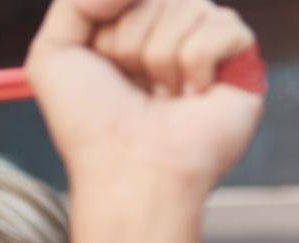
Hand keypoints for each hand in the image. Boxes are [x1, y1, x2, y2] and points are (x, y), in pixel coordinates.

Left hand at [25, 0, 263, 191]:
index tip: (103, 58)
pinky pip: (221, 25)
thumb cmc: (89, 124)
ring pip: (188, 6)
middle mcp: (173, 35)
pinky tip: (191, 98)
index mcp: (133, 30)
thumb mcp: (53, 54)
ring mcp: (210, 48)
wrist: (125, 171)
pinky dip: (195, 64)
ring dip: (159, 58)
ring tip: (161, 98)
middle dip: (131, 40)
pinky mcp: (244, 64)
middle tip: (134, 87)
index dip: (113, 18)